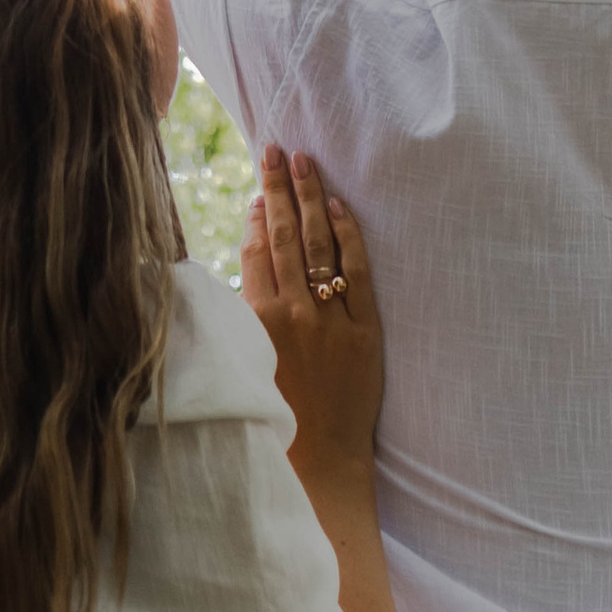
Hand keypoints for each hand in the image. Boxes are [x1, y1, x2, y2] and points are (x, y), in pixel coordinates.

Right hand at [242, 144, 383, 492]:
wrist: (322, 463)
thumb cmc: (277, 417)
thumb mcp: (247, 362)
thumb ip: (245, 312)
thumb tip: (247, 257)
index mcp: (258, 323)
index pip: (256, 252)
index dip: (259, 215)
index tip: (261, 186)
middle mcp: (294, 315)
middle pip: (286, 237)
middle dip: (280, 189)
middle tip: (277, 149)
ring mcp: (331, 321)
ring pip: (319, 245)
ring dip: (311, 198)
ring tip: (306, 161)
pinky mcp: (366, 333)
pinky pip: (359, 272)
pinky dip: (349, 237)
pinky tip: (340, 208)